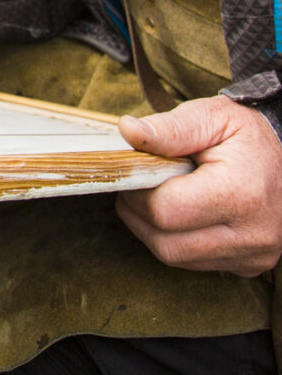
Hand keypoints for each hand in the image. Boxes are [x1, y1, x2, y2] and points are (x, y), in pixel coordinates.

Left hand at [116, 96, 281, 275]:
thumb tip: (127, 131)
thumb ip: (168, 129)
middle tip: (137, 185)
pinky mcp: (250, 265)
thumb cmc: (245, 133)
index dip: (137, 192)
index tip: (134, 171)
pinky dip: (175, 239)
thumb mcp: (209, 117)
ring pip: (177, 258)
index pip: (166, 211)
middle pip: (167, 244)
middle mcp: (252, 234)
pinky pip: (195, 262)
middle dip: (139, 214)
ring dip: (153, 230)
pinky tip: (179, 212)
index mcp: (240, 194)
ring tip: (156, 195)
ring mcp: (254, 255)